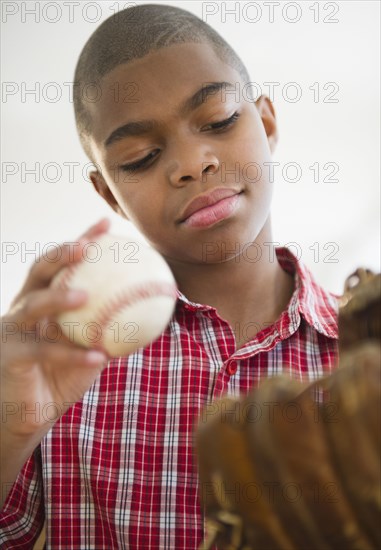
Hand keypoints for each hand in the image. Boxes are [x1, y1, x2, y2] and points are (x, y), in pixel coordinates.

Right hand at [1, 219, 110, 436]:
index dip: (82, 240)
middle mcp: (24, 308)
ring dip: (58, 298)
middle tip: (87, 247)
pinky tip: (100, 355)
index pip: (63, 263)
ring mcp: (13, 330)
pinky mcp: (11, 356)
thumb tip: (152, 314)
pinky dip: (73, 354)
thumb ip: (111, 330)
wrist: (29, 413)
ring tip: (85, 295)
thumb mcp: (90, 350)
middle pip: (40, 271)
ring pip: (33, 305)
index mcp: (44, 300)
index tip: (108, 224)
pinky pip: (44, 352)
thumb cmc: (60, 377)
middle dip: (62, 254)